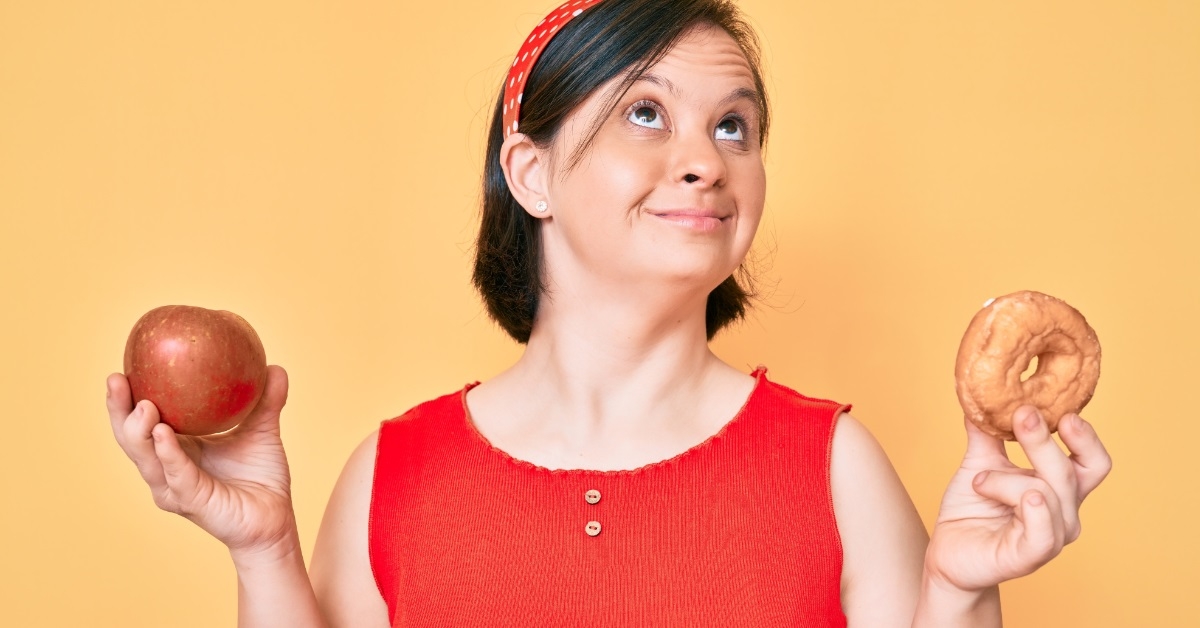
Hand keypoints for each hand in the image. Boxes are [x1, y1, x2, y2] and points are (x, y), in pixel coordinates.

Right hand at [106, 365, 298, 556]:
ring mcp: (176, 488)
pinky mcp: (192, 502)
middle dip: (119, 410)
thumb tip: (274, 367)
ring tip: (142, 404)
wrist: (275, 519)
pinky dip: (168, 453)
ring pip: (146, 459)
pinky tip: (163, 432)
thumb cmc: (261, 478)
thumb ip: (266, 401)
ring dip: (139, 431)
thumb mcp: (263, 431)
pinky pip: (177, 475)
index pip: (142, 421)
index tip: (123, 367)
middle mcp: (167, 470)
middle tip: (116, 379)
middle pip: (131, 439)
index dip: (128, 397)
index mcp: (177, 449)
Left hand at [925, 406, 1111, 592]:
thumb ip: (986, 432)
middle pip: (1073, 471)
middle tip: (1022, 414)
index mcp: (1059, 487)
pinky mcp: (1030, 556)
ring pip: (1047, 493)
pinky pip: (1045, 532)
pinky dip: (1034, 509)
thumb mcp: (978, 463)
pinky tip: (1023, 496)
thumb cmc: (972, 509)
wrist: (948, 552)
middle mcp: (1063, 512)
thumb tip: (983, 392)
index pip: (1093, 461)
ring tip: (979, 478)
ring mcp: (1050, 536)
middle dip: (1044, 440)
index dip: (1085, 436)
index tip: (1062, 410)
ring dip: (1008, 479)